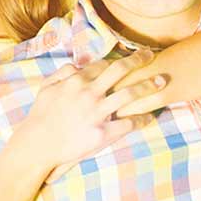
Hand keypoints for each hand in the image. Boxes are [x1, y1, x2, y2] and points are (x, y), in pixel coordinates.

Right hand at [9, 51, 170, 173]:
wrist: (38, 145)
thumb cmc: (40, 116)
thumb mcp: (46, 88)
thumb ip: (62, 73)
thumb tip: (77, 65)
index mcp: (76, 81)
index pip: (103, 64)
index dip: (118, 60)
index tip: (129, 59)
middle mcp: (89, 93)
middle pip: (121, 71)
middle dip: (139, 60)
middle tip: (151, 56)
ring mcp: (97, 114)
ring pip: (130, 95)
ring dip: (148, 86)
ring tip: (162, 82)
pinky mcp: (103, 134)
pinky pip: (128, 123)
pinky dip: (142, 119)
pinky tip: (150, 116)